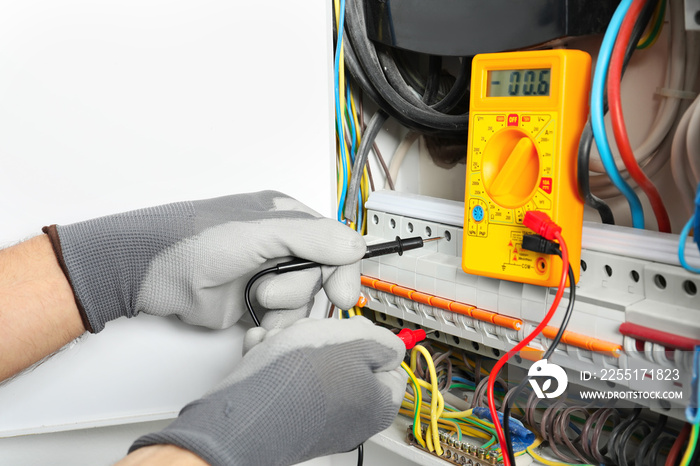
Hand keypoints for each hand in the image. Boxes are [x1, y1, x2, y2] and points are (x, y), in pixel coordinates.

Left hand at [43, 191, 364, 332]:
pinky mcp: (255, 304)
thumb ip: (312, 237)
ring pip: (303, 303)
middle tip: (269, 291)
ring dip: (284, 311)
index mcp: (287, 219)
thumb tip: (356, 245)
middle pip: (321, 278)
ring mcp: (268, 276)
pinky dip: (274, 328)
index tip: (340, 294)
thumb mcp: (260, 232)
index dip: (342, 270)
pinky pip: (283, 321)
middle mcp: (281, 246)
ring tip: (254, 301)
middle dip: (298, 290)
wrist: (153, 274)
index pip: (335, 243)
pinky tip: (255, 325)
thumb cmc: (196, 241)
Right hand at [128, 317, 406, 465]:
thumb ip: (384, 343)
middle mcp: (349, 418)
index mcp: (377, 405)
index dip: (373, 341)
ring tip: (280, 345)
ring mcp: (316, 417)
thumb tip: (392, 346)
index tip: (357, 330)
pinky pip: (285, 376)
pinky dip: (273, 359)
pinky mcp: (285, 413)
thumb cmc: (300, 380)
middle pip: (348, 360)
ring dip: (293, 343)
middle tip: (313, 335)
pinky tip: (263, 353)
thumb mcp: (358, 342)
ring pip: (311, 362)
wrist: (245, 410)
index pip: (391, 366)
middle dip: (325, 338)